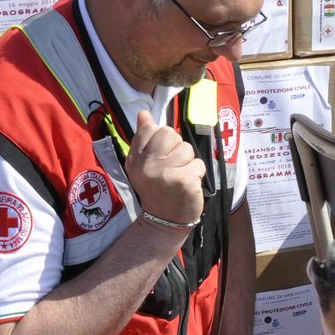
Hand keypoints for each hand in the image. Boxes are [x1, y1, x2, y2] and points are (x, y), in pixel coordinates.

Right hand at [126, 109, 203, 227]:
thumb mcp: (143, 164)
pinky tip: (188, 186)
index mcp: (135, 158)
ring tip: (180, 177)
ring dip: (188, 162)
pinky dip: (197, 174)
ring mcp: (165, 173)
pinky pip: (199, 164)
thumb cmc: (156, 188)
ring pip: (187, 149)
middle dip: (176, 148)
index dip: (161, 141)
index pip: (151, 128)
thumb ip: (144, 137)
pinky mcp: (184, 181)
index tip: (160, 158)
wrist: (163, 221)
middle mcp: (147, 165)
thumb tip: (144, 113)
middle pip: (170, 133)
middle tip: (172, 167)